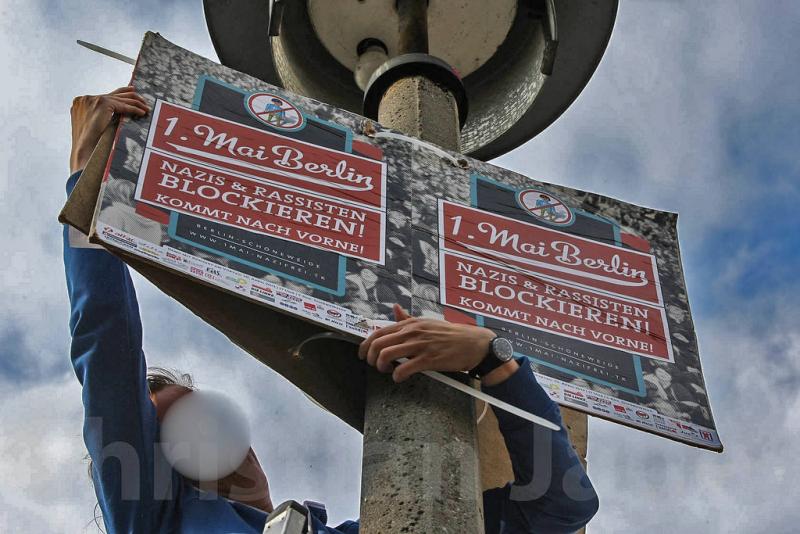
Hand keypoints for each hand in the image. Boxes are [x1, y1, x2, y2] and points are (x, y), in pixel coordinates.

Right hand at [70, 86, 149, 172]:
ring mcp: (94, 100)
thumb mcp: (92, 125)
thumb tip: (115, 115)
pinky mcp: (103, 104)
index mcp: (82, 102)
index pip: (106, 95)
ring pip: (121, 99)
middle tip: (143, 101)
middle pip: (115, 94)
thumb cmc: (89, 142)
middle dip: (132, 97)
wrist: (85, 147)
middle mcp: (87, 98)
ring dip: (136, 104)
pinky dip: (135, 109)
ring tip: (146, 109)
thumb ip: (100, 116)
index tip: (132, 91)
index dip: (121, 92)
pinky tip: (142, 113)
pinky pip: (124, 105)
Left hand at [358, 304, 497, 382]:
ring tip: (387, 371)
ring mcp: (420, 346)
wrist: (473, 343)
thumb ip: (408, 319)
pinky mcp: (429, 359)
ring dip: (381, 366)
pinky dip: (397, 376)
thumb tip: (395, 308)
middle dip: (370, 357)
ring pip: (387, 355)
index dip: (365, 345)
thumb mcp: (426, 322)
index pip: (379, 332)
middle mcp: (412, 332)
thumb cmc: (449, 334)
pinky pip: (404, 369)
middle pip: (379, 344)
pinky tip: (400, 377)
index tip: (362, 354)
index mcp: (410, 324)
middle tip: (374, 365)